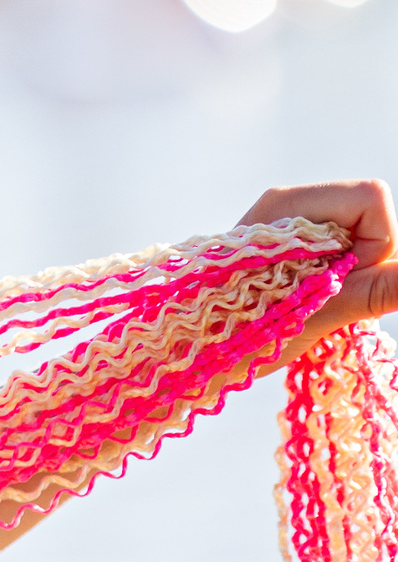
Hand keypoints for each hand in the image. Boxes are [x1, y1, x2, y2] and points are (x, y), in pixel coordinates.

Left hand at [240, 179, 397, 363]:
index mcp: (284, 208)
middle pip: (371, 211)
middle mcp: (287, 204)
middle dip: (369, 257)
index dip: (376, 244)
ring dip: (355, 270)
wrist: (189, 359)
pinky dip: (342, 275)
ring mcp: (290, 223)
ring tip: (316, 300)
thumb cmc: (238, 339)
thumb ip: (375, 290)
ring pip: (362, 232)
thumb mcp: (314, 317)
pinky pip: (345, 246)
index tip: (342, 283)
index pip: (371, 198)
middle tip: (331, 296)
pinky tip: (314, 297)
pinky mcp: (294, 244)